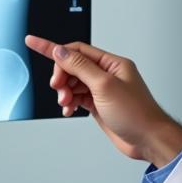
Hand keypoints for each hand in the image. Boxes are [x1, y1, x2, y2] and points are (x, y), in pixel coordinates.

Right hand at [25, 34, 181, 165]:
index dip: (54, 49)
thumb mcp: (104, 86)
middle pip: (72, 67)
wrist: (148, 140)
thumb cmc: (136, 113)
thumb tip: (60, 52)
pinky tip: (68, 109)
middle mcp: (107, 74)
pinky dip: (69, 102)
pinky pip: (77, 98)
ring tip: (65, 102)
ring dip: (65, 92)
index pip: (77, 50)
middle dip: (61, 77)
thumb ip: (80, 67)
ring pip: (73, 84)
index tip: (33, 42)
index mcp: (112, 63)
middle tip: (58, 88)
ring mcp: (103, 90)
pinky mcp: (99, 105)